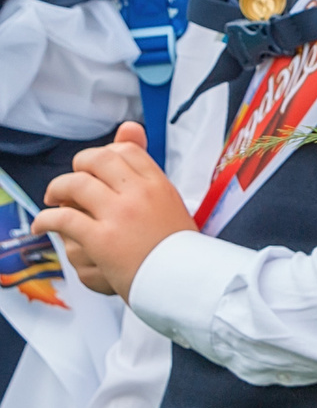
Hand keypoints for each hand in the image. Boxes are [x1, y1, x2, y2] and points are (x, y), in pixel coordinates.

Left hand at [31, 124, 191, 298]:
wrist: (183, 281)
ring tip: (52, 200)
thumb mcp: (169, 199)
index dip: (104, 155)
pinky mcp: (101, 239)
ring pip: (76, 185)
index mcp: (159, 183)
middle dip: (78, 167)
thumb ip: (146, 166)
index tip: (95, 170)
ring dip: (56, 190)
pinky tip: (42, 226)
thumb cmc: (177, 246)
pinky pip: (64, 219)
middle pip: (98, 160)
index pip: (124, 150)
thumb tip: (127, 126)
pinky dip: (46, 220)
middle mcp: (139, 193)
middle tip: (70, 183)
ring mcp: (119, 215)